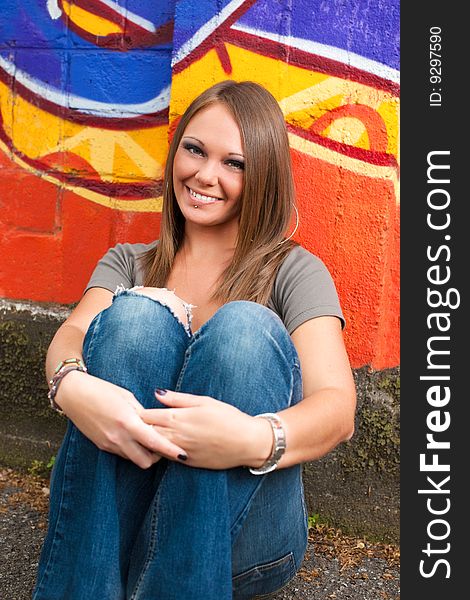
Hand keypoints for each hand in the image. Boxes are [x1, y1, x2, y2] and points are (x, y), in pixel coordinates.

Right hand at [55, 371, 187, 468]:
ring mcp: (109, 443)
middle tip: (164, 445)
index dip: (170, 450)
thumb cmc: (102, 390)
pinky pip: (123, 454)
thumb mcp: (127, 397)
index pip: (154, 442)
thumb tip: (156, 423)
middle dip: (157, 457)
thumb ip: (142, 413)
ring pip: (134, 460)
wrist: (74, 394)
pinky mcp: (102, 446)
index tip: (183, 455)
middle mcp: (118, 437)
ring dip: (144, 454)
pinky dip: (132, 450)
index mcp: (127, 421)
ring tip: (149, 440)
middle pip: (146, 460)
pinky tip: (133, 438)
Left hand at [141, 390, 272, 469]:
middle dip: (139, 428)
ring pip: (153, 448)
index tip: (136, 409)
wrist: (246, 443)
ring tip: (146, 434)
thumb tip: (157, 393)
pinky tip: (162, 445)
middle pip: (145, 434)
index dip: (139, 412)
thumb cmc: (228, 417)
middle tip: (135, 422)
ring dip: (148, 441)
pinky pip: (166, 457)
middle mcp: (175, 436)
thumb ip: (178, 398)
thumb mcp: (204, 401)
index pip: (146, 416)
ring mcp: (180, 452)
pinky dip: (160, 451)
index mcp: (178, 418)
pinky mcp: (186, 463)